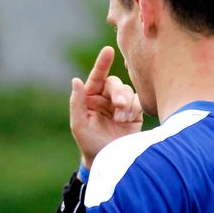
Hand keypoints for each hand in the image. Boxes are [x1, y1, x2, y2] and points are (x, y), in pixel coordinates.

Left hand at [70, 46, 142, 167]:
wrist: (110, 162)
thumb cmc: (90, 144)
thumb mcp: (79, 125)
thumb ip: (77, 102)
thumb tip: (76, 80)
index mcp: (90, 98)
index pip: (96, 77)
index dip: (102, 63)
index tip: (108, 50)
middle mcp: (105, 99)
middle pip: (115, 83)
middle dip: (117, 93)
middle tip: (118, 106)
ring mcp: (120, 105)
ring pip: (127, 91)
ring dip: (125, 103)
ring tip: (121, 119)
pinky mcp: (134, 113)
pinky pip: (137, 101)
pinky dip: (133, 108)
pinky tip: (128, 120)